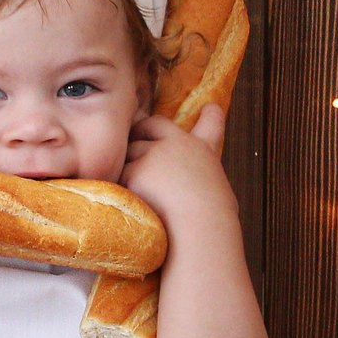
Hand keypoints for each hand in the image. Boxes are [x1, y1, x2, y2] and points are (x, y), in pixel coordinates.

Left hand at [119, 104, 233, 221]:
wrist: (201, 229)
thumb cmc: (214, 221)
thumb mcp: (218, 192)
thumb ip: (204, 181)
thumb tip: (199, 192)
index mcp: (203, 150)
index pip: (207, 124)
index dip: (205, 116)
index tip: (209, 108)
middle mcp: (177, 144)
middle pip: (150, 125)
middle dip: (140, 129)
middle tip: (133, 135)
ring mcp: (153, 154)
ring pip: (129, 152)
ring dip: (128, 164)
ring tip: (129, 183)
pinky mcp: (134, 171)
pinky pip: (119, 176)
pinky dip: (120, 186)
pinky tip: (125, 199)